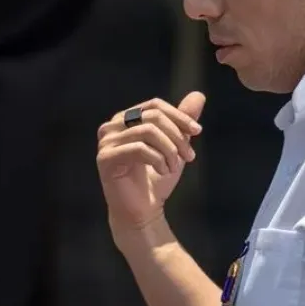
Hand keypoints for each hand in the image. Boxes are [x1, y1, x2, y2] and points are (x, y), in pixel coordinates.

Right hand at [96, 93, 205, 230]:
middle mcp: (112, 126)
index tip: (198, 131)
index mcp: (126, 119)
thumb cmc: (157, 178)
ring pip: (147, 131)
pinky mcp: (105, 158)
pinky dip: (158, 159)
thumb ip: (183, 121)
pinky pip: (139, 148)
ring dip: (169, 150)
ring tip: (175, 167)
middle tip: (190, 156)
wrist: (143, 210)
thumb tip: (198, 95)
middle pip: (152, 117)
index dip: (178, 116)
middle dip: (177, 136)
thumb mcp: (175, 146)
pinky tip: (164, 171)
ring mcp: (106, 142)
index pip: (155, 105)